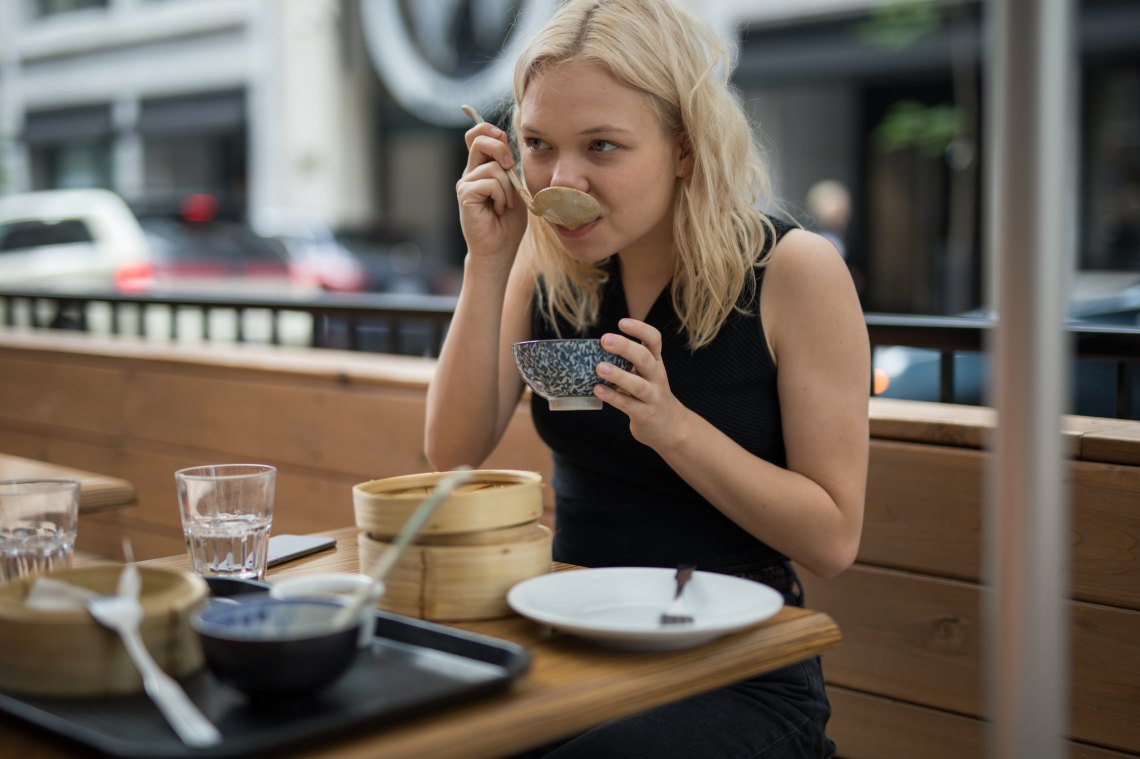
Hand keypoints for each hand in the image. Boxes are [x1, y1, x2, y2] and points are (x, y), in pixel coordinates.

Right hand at [458, 122, 528, 260]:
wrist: (500, 249)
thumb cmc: (508, 222)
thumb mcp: (515, 188)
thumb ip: (509, 166)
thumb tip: (503, 138)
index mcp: (481, 168)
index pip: (476, 136)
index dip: (488, 129)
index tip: (503, 138)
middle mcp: (470, 173)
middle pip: (480, 140)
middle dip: (501, 149)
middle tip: (511, 169)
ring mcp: (465, 184)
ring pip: (493, 168)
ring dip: (508, 188)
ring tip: (505, 205)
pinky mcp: (465, 195)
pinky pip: (490, 183)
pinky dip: (501, 197)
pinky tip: (499, 210)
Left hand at [594, 318, 689, 449]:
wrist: (671, 427)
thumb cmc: (650, 394)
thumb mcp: (645, 374)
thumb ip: (628, 362)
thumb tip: (593, 350)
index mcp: (656, 362)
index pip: (654, 340)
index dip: (640, 329)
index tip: (622, 323)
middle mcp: (657, 377)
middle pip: (645, 358)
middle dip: (625, 347)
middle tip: (604, 340)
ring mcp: (653, 396)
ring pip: (638, 384)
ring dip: (618, 375)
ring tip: (599, 368)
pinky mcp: (645, 414)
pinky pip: (628, 405)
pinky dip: (612, 397)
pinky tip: (598, 390)